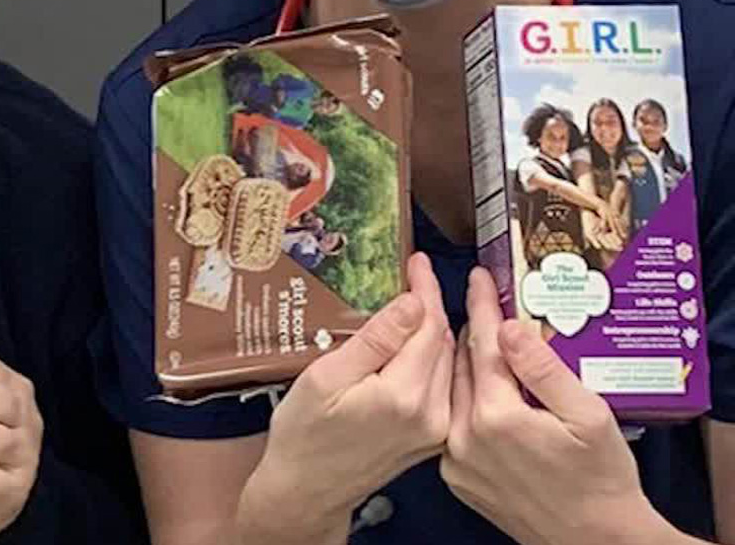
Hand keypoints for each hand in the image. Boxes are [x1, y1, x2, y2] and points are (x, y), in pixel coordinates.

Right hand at [241, 253, 452, 535]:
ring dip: (435, 329)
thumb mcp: (326, 377)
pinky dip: (433, 356)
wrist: (307, 489)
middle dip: (432, 305)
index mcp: (405, 395)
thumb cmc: (304, 433)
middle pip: (444, 344)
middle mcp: (431, 414)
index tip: (417, 262)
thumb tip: (412, 302)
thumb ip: (374, 340)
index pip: (428, 327)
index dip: (425, 289)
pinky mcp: (432, 437)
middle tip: (416, 273)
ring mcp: (436, 429)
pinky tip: (417, 341)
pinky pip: (441, 384)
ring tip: (418, 299)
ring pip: (446, 363)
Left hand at [438, 268, 666, 544]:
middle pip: (461, 366)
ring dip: (465, 364)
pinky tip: (482, 388)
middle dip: (471, 331)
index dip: (482, 306)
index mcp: (497, 416)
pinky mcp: (456, 477)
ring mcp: (456, 459)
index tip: (477, 276)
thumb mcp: (588, 416)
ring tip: (481, 338)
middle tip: (478, 300)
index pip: (483, 345)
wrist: (594, 539)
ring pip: (454, 394)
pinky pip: (454, 424)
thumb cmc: (602, 479)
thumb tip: (510, 328)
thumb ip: (545, 369)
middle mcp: (466, 436)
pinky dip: (464, 400)